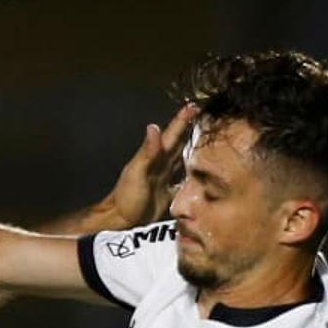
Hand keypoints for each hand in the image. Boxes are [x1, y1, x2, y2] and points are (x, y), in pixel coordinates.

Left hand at [103, 103, 198, 227]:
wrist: (120, 222)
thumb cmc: (126, 198)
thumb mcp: (137, 172)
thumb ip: (147, 152)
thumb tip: (153, 127)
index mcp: (155, 158)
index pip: (172, 135)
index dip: (182, 120)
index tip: (194, 105)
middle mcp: (162, 166)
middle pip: (180, 144)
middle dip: (192, 130)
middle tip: (205, 117)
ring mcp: (166, 181)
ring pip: (184, 161)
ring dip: (194, 150)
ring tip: (207, 141)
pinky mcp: (170, 196)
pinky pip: (186, 183)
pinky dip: (194, 177)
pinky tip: (203, 174)